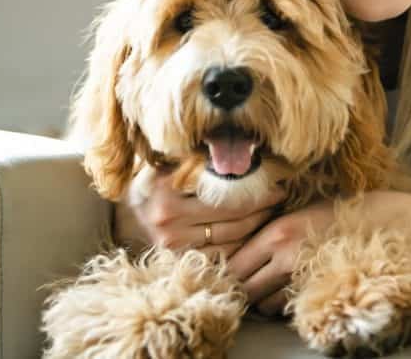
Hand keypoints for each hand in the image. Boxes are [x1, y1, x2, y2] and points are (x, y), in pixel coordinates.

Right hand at [113, 164, 286, 260]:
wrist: (129, 215)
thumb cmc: (158, 181)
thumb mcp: (172, 162)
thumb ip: (201, 158)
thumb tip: (248, 149)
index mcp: (166, 186)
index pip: (223, 188)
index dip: (254, 185)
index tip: (276, 179)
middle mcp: (166, 217)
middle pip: (231, 214)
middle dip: (262, 204)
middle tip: (281, 195)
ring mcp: (171, 244)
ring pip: (231, 237)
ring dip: (257, 224)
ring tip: (272, 211)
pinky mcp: (178, 261)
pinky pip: (222, 255)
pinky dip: (242, 244)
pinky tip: (254, 232)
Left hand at [226, 198, 337, 316]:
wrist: (374, 223)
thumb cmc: (333, 213)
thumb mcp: (295, 212)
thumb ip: (268, 230)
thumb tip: (240, 247)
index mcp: (275, 233)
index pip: (235, 266)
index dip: (230, 273)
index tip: (232, 271)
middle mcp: (284, 257)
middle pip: (246, 290)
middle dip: (244, 290)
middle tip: (250, 282)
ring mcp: (301, 277)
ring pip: (265, 305)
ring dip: (264, 300)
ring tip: (272, 286)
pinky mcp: (315, 292)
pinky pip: (287, 308)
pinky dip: (284, 304)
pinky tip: (291, 289)